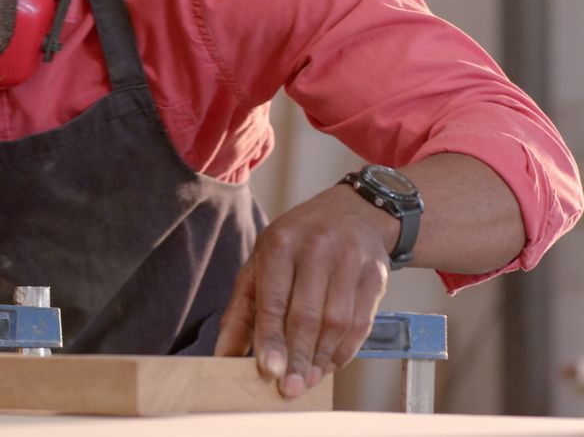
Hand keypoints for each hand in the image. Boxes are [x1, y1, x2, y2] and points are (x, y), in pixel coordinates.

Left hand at [214, 184, 394, 397]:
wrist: (354, 212)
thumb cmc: (297, 243)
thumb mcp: (260, 264)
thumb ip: (241, 310)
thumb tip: (224, 354)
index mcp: (280, 243)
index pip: (274, 300)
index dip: (271, 339)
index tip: (269, 371)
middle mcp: (317, 248)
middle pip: (308, 316)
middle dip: (298, 357)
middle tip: (290, 388)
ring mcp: (350, 260)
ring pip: (337, 323)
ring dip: (321, 358)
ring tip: (308, 379)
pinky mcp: (376, 275)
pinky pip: (361, 323)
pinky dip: (345, 350)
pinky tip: (329, 364)